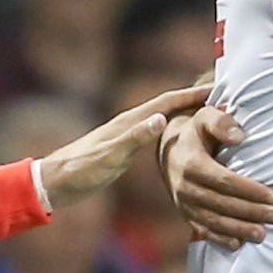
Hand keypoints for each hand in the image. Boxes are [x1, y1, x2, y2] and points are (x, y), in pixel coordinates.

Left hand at [40, 84, 210, 201]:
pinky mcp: (123, 147)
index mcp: (128, 123)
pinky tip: (177, 137)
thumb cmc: (80, 172)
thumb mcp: (108, 158)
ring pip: (161, 118)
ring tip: (206, 114)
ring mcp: (126, 135)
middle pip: (166, 105)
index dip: (190, 95)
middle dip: (191, 99)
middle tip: (218, 97)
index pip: (165, 103)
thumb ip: (134, 139)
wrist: (54, 182)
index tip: (215, 90)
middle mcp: (129, 124)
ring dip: (183, 113)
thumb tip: (160, 119)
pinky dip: (170, 129)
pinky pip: (154, 133)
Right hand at [163, 102, 272, 249]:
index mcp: (191, 163)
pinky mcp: (184, 214)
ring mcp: (183, 203)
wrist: (169, 149)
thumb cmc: (196, 131)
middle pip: (222, 204)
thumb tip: (239, 136)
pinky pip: (202, 230)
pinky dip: (221, 239)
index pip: (225, 182)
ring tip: (263, 234)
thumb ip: (221, 121)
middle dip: (251, 212)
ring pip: (214, 221)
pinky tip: (239, 244)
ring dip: (239, 230)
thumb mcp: (205, 116)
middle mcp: (184, 186)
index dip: (250, 191)